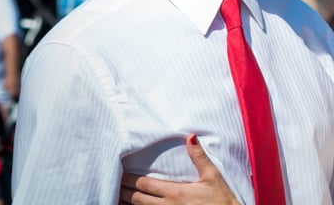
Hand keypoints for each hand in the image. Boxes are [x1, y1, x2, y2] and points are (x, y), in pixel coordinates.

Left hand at [119, 135, 239, 204]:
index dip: (130, 179)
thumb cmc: (221, 199)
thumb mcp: (213, 176)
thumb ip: (199, 157)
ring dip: (127, 204)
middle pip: (138, 200)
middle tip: (111, 182)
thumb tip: (190, 136)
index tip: (118, 171)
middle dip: (123, 191)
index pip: (145, 185)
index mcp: (175, 193)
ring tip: (115, 196)